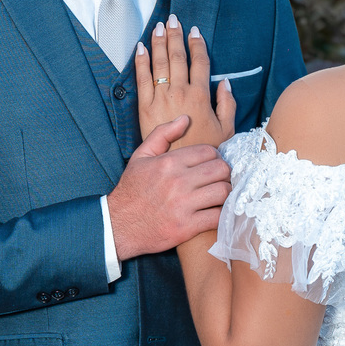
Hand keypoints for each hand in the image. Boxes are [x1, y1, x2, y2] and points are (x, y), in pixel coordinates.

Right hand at [107, 115, 232, 260]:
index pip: (209, 151)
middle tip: (219, 179)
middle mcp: (178, 181)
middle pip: (221, 169)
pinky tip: (215, 212)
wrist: (118, 226)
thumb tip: (185, 118)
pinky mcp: (186, 227)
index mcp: (169, 162)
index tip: (211, 164)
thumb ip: (163, 133)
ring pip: (223, 192)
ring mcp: (183, 205)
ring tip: (220, 195)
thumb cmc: (131, 190)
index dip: (214, 156)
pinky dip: (222, 214)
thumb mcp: (141, 156)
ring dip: (226, 193)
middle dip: (224, 173)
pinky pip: (217, 217)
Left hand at [135, 13, 235, 148]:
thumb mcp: (226, 130)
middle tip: (173, 19)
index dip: (197, 45)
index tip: (195, 31)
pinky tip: (141, 48)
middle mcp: (180, 93)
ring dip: (159, 42)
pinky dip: (141, 62)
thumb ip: (228, 104)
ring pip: (160, 63)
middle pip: (178, 57)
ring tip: (159, 27)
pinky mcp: (145, 108)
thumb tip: (225, 83)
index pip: (200, 63)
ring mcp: (161, 99)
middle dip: (176, 36)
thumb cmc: (204, 150)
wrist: (178, 168)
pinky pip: (142, 79)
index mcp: (201, 96)